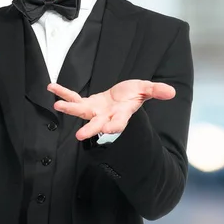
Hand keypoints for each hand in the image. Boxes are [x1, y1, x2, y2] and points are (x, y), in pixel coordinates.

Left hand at [47, 80, 175, 140]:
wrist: (122, 96)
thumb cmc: (134, 95)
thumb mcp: (146, 89)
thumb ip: (156, 91)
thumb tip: (171, 92)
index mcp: (121, 115)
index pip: (119, 123)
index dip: (114, 127)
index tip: (108, 130)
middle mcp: (106, 116)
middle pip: (97, 124)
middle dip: (89, 129)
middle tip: (80, 136)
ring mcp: (94, 111)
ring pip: (81, 111)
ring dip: (69, 108)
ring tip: (58, 105)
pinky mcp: (87, 103)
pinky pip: (73, 97)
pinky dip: (63, 92)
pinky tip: (51, 87)